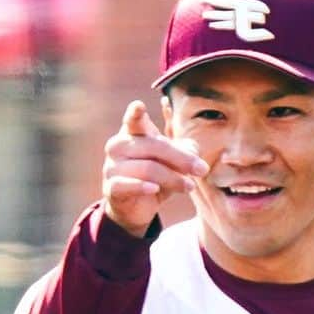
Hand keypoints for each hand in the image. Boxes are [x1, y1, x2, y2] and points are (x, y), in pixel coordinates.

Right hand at [102, 100, 208, 237]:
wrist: (136, 208)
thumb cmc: (156, 177)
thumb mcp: (173, 161)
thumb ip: (184, 150)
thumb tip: (193, 151)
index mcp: (132, 132)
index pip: (133, 119)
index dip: (135, 113)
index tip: (139, 106)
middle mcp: (118, 145)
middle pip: (154, 146)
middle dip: (181, 158)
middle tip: (202, 170)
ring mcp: (112, 166)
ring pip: (148, 168)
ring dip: (173, 179)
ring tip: (189, 186)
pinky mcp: (111, 187)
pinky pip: (129, 185)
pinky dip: (143, 187)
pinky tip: (154, 189)